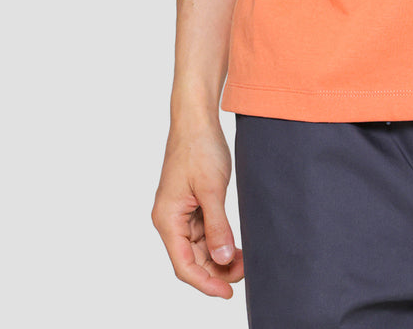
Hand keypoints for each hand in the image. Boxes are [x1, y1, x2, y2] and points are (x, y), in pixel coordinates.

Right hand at [151, 119, 243, 298]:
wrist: (197, 119)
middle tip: (245, 273)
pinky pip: (202, 232)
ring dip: (219, 256)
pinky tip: (235, 245)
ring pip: (198, 247)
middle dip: (216, 270)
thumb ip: (217, 226)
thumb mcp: (212, 189)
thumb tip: (222, 258)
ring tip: (244, 259)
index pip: (183, 265)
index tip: (227, 292)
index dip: (205, 283)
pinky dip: (218, 240)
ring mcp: (180, 212)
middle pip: (191, 259)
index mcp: (167, 219)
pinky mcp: (191, 204)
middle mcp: (170, 219)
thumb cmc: (199, 148)